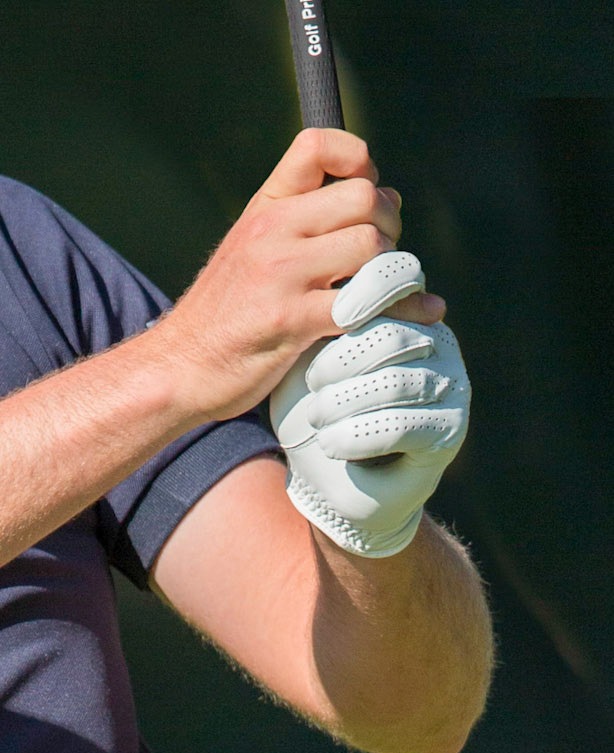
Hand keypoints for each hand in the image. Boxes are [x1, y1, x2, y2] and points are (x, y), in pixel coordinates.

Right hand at [150, 129, 443, 421]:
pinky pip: (369, 302)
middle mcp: (270, 231)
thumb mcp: (250, 250)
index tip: (367, 192)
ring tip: (387, 289)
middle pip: (364, 198)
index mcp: (263, 209)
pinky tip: (418, 315)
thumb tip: (385, 200)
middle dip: (389, 226)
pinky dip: (403, 310)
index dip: (358, 158)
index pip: (317, 145)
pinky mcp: (292, 319)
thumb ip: (305, 224)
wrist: (176, 369)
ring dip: (395, 270)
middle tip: (378, 257)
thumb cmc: (224, 315)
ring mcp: (280, 275)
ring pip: (372, 246)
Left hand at [270, 250, 470, 557]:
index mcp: (404, 313)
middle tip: (310, 386)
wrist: (329, 483)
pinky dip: (357, 435)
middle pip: (390, 335)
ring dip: (344, 402)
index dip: (351, 303)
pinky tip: (330, 443)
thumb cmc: (310, 411)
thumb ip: (314, 318)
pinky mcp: (449, 431)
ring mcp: (450, 386)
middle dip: (341, 361)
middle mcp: (436, 343)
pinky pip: (403, 424)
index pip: (388, 289)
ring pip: (395, 382)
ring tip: (316, 418)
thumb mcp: (303, 360)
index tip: (311, 328)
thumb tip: (309, 269)